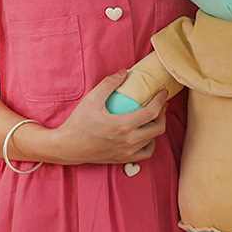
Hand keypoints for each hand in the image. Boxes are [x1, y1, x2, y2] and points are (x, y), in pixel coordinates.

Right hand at [47, 70, 168, 164]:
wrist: (68, 147)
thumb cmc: (78, 123)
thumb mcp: (92, 99)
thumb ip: (109, 83)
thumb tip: (124, 72)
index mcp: (123, 125)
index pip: (152, 112)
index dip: (161, 101)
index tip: (163, 92)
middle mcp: (128, 141)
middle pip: (158, 128)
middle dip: (163, 113)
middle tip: (161, 103)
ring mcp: (127, 152)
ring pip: (153, 140)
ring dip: (157, 127)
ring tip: (154, 116)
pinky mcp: (123, 159)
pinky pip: (146, 153)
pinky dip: (150, 143)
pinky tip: (146, 135)